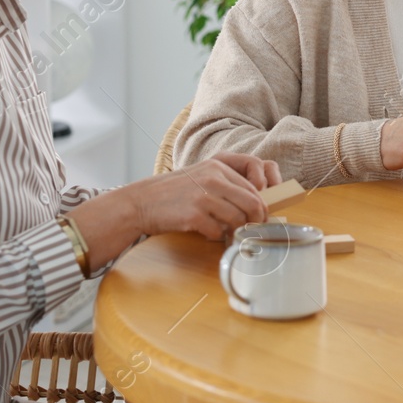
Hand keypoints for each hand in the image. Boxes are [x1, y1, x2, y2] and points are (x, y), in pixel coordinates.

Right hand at [121, 154, 277, 240]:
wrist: (141, 201)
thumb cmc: (173, 192)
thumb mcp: (201, 177)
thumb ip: (226, 185)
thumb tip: (256, 205)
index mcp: (218, 166)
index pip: (253, 188)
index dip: (261, 207)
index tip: (259, 219)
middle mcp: (213, 178)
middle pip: (252, 204)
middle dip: (255, 221)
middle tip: (251, 231)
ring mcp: (204, 196)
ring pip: (238, 219)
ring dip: (233, 230)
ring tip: (224, 231)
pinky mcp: (194, 215)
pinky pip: (219, 231)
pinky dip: (215, 236)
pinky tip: (205, 232)